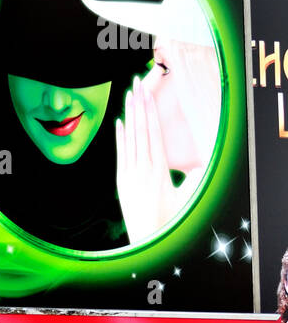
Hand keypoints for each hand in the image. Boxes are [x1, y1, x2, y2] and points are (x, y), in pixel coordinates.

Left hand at [116, 76, 182, 244]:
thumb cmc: (169, 221)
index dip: (150, 112)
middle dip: (139, 105)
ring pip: (129, 139)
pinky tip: (119, 121)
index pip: (153, 134)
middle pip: (140, 130)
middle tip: (137, 84)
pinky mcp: (121, 182)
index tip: (148, 94)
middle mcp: (143, 169)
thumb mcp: (185, 199)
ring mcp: (129, 175)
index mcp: (159, 170)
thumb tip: (203, 166)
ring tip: (128, 95)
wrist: (147, 239)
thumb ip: (193, 181)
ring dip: (129, 115)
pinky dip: (120, 137)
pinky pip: (120, 154)